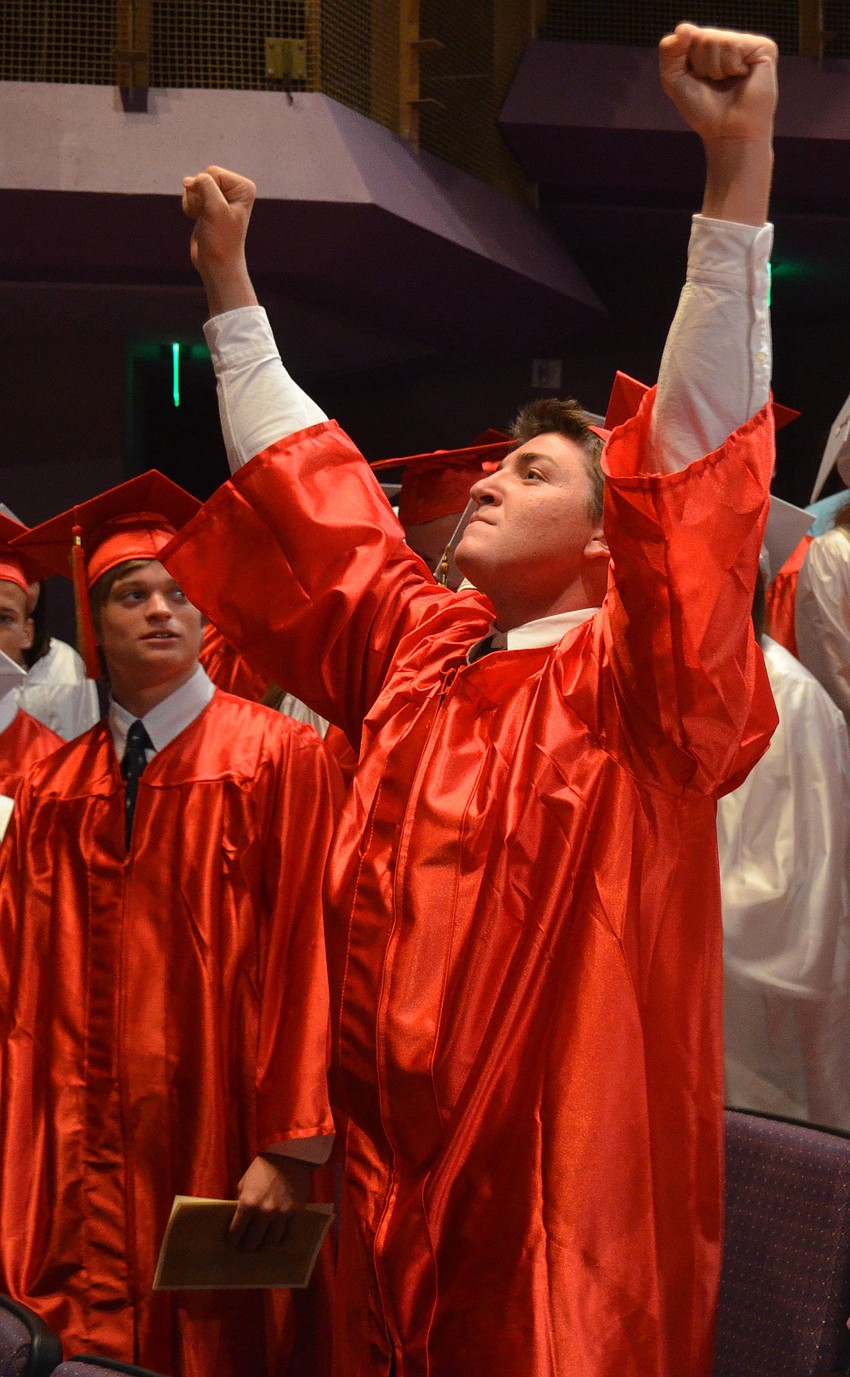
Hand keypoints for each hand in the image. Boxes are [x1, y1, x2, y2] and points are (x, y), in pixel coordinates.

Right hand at [181, 165, 258, 313]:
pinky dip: (190, 207)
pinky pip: (190, 195)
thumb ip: (205, 184)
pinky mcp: (208, 205)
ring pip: (194, 186)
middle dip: (199, 196)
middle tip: (209, 217)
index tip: (216, 213)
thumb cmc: (221, 239)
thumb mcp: (215, 208)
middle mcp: (234, 189)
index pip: (213, 172)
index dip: (207, 191)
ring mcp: (220, 197)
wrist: (216, 264)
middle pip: (202, 177)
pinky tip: (199, 219)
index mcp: (243, 187)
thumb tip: (188, 180)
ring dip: (193, 203)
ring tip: (205, 219)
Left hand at [229, 1153, 309, 1250]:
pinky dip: (281, 1242)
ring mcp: (281, 1214)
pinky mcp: (296, 1213)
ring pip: (270, 1243)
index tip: (232, 1244)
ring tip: (260, 1247)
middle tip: (245, 1250)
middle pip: (252, 1241)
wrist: (289, 1155)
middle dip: (246, 1248)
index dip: (232, 1241)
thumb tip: (239, 1222)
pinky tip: (277, 1242)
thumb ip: (242, 1203)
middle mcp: (264, 1212)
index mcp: (248, 1203)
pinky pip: (288, 1236)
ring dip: (263, 1248)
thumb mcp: (244, 1184)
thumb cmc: (262, 1168)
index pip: (236, 1231)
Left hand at [659, 24, 777, 145]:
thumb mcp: (674, 80)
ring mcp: (747, 43)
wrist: (727, 133)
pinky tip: (741, 77)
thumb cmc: (703, 110)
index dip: (684, 61)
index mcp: (709, 46)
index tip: (696, 80)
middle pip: (700, 36)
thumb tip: (684, 28)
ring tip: (728, 82)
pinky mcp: (764, 48)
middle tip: (715, 84)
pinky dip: (730, 66)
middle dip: (700, 66)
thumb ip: (669, 51)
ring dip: (715, 69)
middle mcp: (728, 41)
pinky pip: (733, 45)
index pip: (686, 35)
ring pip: (715, 40)